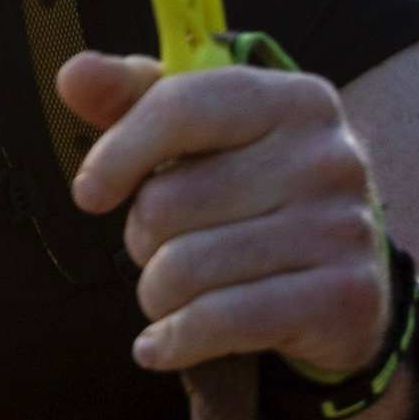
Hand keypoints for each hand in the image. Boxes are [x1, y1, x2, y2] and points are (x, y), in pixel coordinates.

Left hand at [61, 51, 390, 378]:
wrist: (345, 292)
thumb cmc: (255, 204)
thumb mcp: (203, 142)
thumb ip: (135, 102)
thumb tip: (73, 73)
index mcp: (293, 100)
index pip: (179, 107)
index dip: (117, 153)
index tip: (90, 194)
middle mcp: (327, 155)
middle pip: (167, 202)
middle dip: (144, 239)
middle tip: (171, 249)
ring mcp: (341, 226)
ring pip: (183, 269)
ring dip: (158, 295)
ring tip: (179, 295)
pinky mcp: (341, 297)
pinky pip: (219, 320)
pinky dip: (173, 341)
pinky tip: (160, 346)